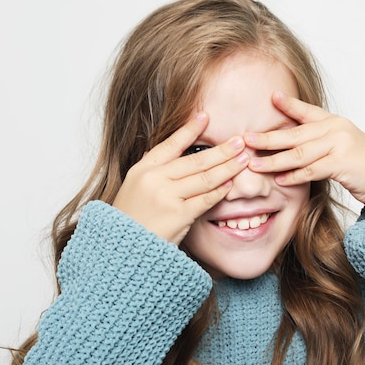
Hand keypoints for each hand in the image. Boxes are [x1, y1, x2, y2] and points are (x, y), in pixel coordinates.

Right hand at [113, 113, 248, 243]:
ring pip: (205, 178)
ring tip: (243, 160)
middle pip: (196, 160)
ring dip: (228, 167)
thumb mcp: (135, 186)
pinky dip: (220, 191)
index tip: (205, 116)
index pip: (171, 144)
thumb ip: (155, 169)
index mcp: (143, 169)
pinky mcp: (178, 215)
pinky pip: (206, 199)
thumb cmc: (132, 218)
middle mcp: (155, 179)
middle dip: (222, 150)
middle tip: (239, 141)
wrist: (121, 249)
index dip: (190, 129)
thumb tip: (171, 151)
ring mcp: (167, 196)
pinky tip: (230, 184)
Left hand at [245, 92, 364, 212]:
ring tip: (255, 164)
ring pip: (299, 153)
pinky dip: (294, 176)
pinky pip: (312, 169)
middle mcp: (335, 129)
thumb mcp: (343, 145)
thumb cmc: (364, 165)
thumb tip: (293, 146)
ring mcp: (339, 144)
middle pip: (294, 133)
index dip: (288, 105)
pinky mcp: (342, 163)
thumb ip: (321, 142)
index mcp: (334, 122)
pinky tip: (280, 179)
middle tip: (245, 140)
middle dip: (267, 137)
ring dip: (274, 160)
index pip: (306, 111)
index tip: (270, 97)